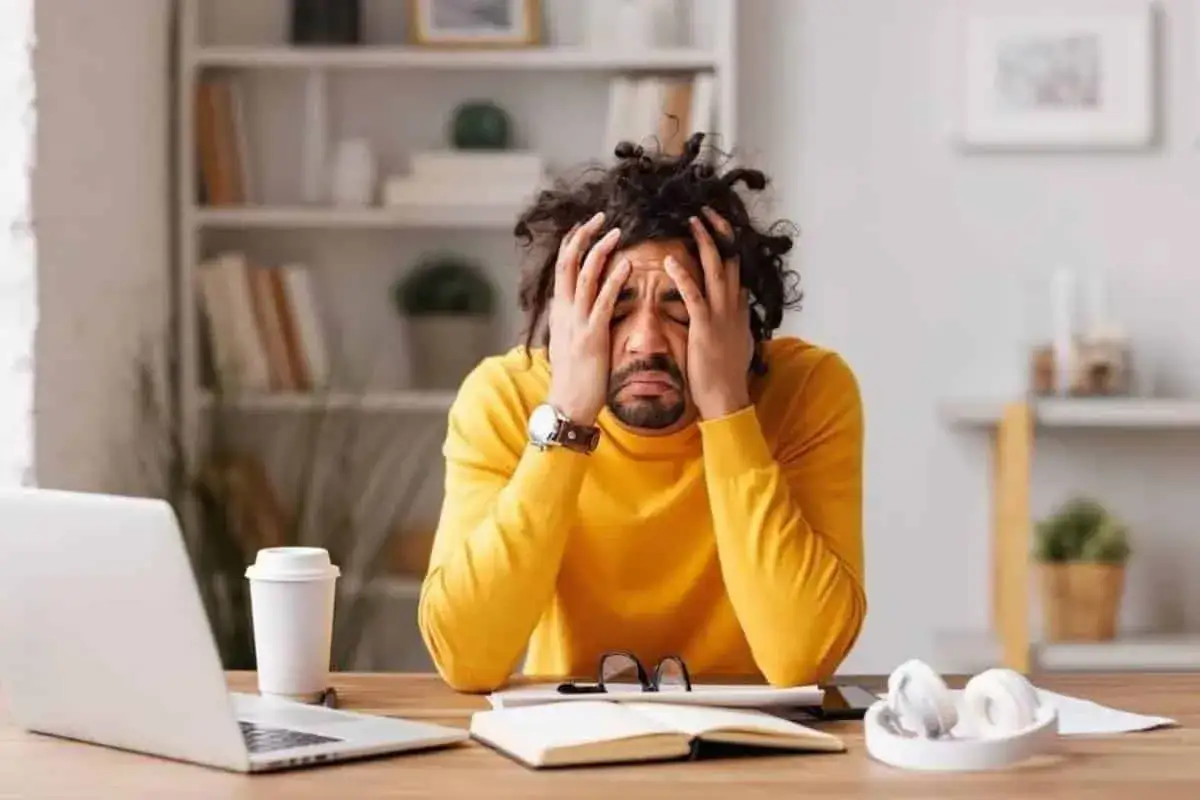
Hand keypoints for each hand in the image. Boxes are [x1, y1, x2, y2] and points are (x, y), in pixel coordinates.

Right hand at [546, 212, 630, 424]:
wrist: (568, 404)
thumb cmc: (574, 377)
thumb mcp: (570, 341)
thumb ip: (575, 320)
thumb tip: (582, 306)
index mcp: (559, 311)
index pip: (562, 267)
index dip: (572, 242)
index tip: (586, 224)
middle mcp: (564, 311)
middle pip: (568, 262)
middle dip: (583, 236)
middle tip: (600, 216)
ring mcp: (577, 322)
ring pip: (584, 275)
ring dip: (600, 250)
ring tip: (616, 232)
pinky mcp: (592, 336)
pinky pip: (603, 302)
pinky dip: (614, 281)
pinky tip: (628, 266)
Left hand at [664, 207, 752, 419]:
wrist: (727, 399)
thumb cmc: (724, 374)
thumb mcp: (733, 340)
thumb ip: (732, 319)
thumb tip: (735, 306)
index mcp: (739, 308)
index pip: (736, 267)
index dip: (728, 243)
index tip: (717, 223)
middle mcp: (734, 307)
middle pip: (730, 259)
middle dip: (719, 232)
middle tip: (704, 210)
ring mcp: (721, 316)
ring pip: (716, 270)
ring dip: (704, 243)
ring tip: (692, 221)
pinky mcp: (705, 329)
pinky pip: (694, 297)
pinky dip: (683, 276)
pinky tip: (670, 261)